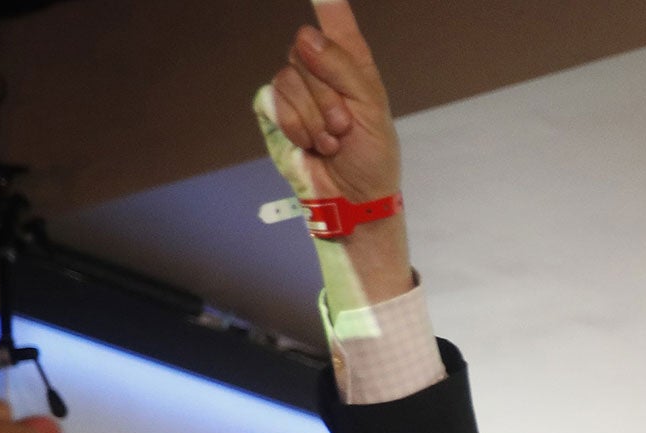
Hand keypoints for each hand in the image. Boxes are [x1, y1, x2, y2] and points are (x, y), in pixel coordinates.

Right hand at [256, 0, 412, 302]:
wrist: (353, 201)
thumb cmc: (371, 158)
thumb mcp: (371, 111)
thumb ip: (343, 69)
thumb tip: (305, 35)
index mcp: (351, 67)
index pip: (338, 27)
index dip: (331, 5)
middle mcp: (320, 72)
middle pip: (307, 51)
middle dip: (329, 95)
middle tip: (345, 128)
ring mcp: (294, 91)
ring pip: (289, 77)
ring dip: (314, 116)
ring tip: (331, 142)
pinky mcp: (273, 112)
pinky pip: (273, 99)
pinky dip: (296, 125)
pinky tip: (311, 144)